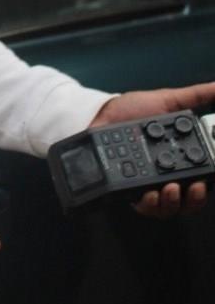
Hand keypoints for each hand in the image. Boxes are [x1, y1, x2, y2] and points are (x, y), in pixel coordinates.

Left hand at [90, 82, 214, 217]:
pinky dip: (148, 203)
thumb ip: (196, 96)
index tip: (204, 180)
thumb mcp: (167, 100)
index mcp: (180, 158)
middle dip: (194, 199)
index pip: (201, 180)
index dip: (206, 187)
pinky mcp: (128, 189)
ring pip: (167, 208)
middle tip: (193, 186)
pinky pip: (142, 206)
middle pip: (188, 201)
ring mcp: (147, 184)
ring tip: (171, 189)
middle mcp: (166, 176)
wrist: (100, 114)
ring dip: (172, 203)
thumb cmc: (132, 109)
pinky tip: (150, 193)